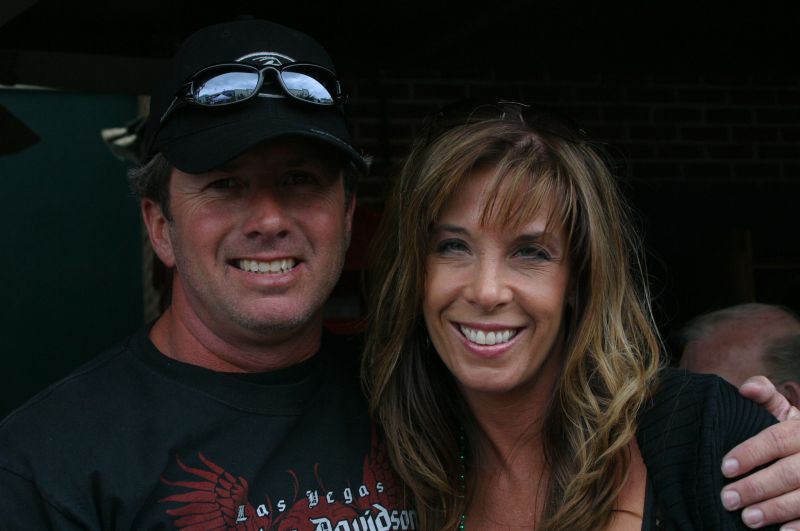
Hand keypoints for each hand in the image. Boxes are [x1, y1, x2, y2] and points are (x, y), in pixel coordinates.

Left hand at [721, 376, 799, 528]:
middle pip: (789, 472)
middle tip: (727, 499)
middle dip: (757, 487)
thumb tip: (746, 388)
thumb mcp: (783, 410)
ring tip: (747, 519)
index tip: (725, 468)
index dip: (750, 454)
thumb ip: (764, 396)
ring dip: (776, 509)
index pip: (776, 440)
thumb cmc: (793, 431)